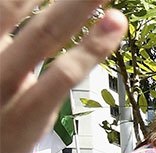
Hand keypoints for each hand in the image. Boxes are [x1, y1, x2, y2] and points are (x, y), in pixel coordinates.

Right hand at [0, 0, 126, 152]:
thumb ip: (6, 28)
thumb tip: (25, 6)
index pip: (5, 1)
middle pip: (16, 1)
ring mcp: (4, 81)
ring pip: (46, 30)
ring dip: (79, 2)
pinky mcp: (29, 111)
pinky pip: (64, 74)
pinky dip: (93, 47)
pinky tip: (116, 22)